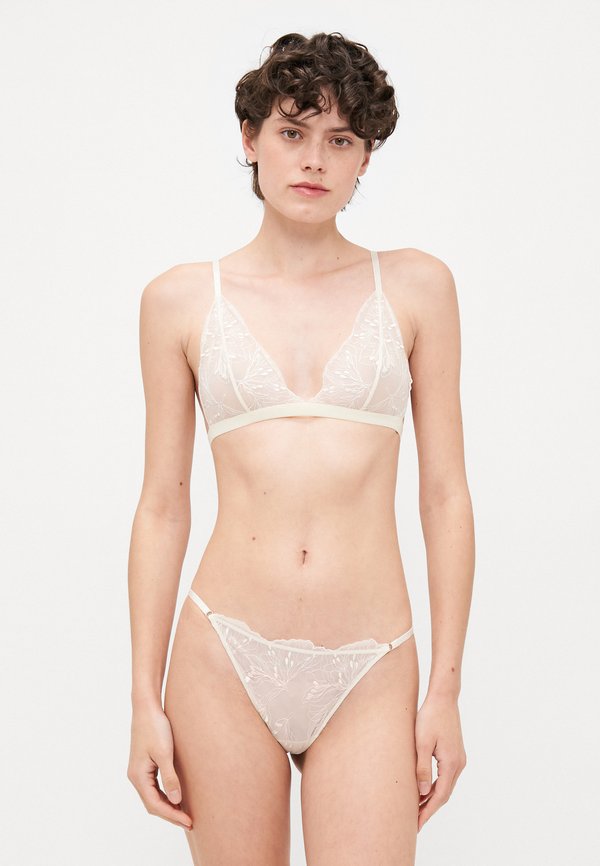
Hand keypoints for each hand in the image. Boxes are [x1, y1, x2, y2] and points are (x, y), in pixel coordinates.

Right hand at [127, 703, 192, 830]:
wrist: (147, 707)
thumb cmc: (155, 727)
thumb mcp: (165, 753)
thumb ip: (170, 778)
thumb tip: (176, 800)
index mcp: (138, 776)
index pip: (155, 805)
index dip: (172, 815)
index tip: (188, 821)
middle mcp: (136, 776)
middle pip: (152, 804)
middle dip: (170, 814)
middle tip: (189, 821)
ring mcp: (139, 771)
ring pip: (153, 796)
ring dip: (168, 805)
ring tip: (185, 812)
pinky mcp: (145, 764)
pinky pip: (154, 786)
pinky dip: (165, 794)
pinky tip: (177, 795)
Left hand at [415, 693, 466, 831]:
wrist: (443, 698)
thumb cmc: (430, 717)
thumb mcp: (421, 742)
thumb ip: (422, 768)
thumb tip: (421, 793)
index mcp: (451, 763)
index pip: (439, 796)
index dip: (428, 811)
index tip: (417, 824)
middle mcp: (459, 764)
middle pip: (444, 794)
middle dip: (429, 808)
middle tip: (414, 822)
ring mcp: (459, 758)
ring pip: (446, 786)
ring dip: (432, 797)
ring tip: (416, 808)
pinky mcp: (455, 753)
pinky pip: (446, 776)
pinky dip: (436, 786)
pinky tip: (424, 789)